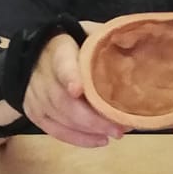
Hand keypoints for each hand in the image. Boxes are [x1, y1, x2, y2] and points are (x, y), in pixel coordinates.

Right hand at [23, 30, 126, 148]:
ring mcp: (35, 95)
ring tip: (116, 133)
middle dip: (91, 118)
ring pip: (60, 118)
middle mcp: (42, 74)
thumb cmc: (72, 44)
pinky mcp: (35, 112)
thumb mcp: (87, 33)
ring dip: (89, 131)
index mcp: (58, 49)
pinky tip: (99, 141)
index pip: (61, 63)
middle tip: (118, 128)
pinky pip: (54, 130)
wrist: (35, 54)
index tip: (78, 90)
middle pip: (63, 101)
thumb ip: (105, 38)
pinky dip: (78, 139)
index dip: (69, 77)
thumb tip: (137, 44)